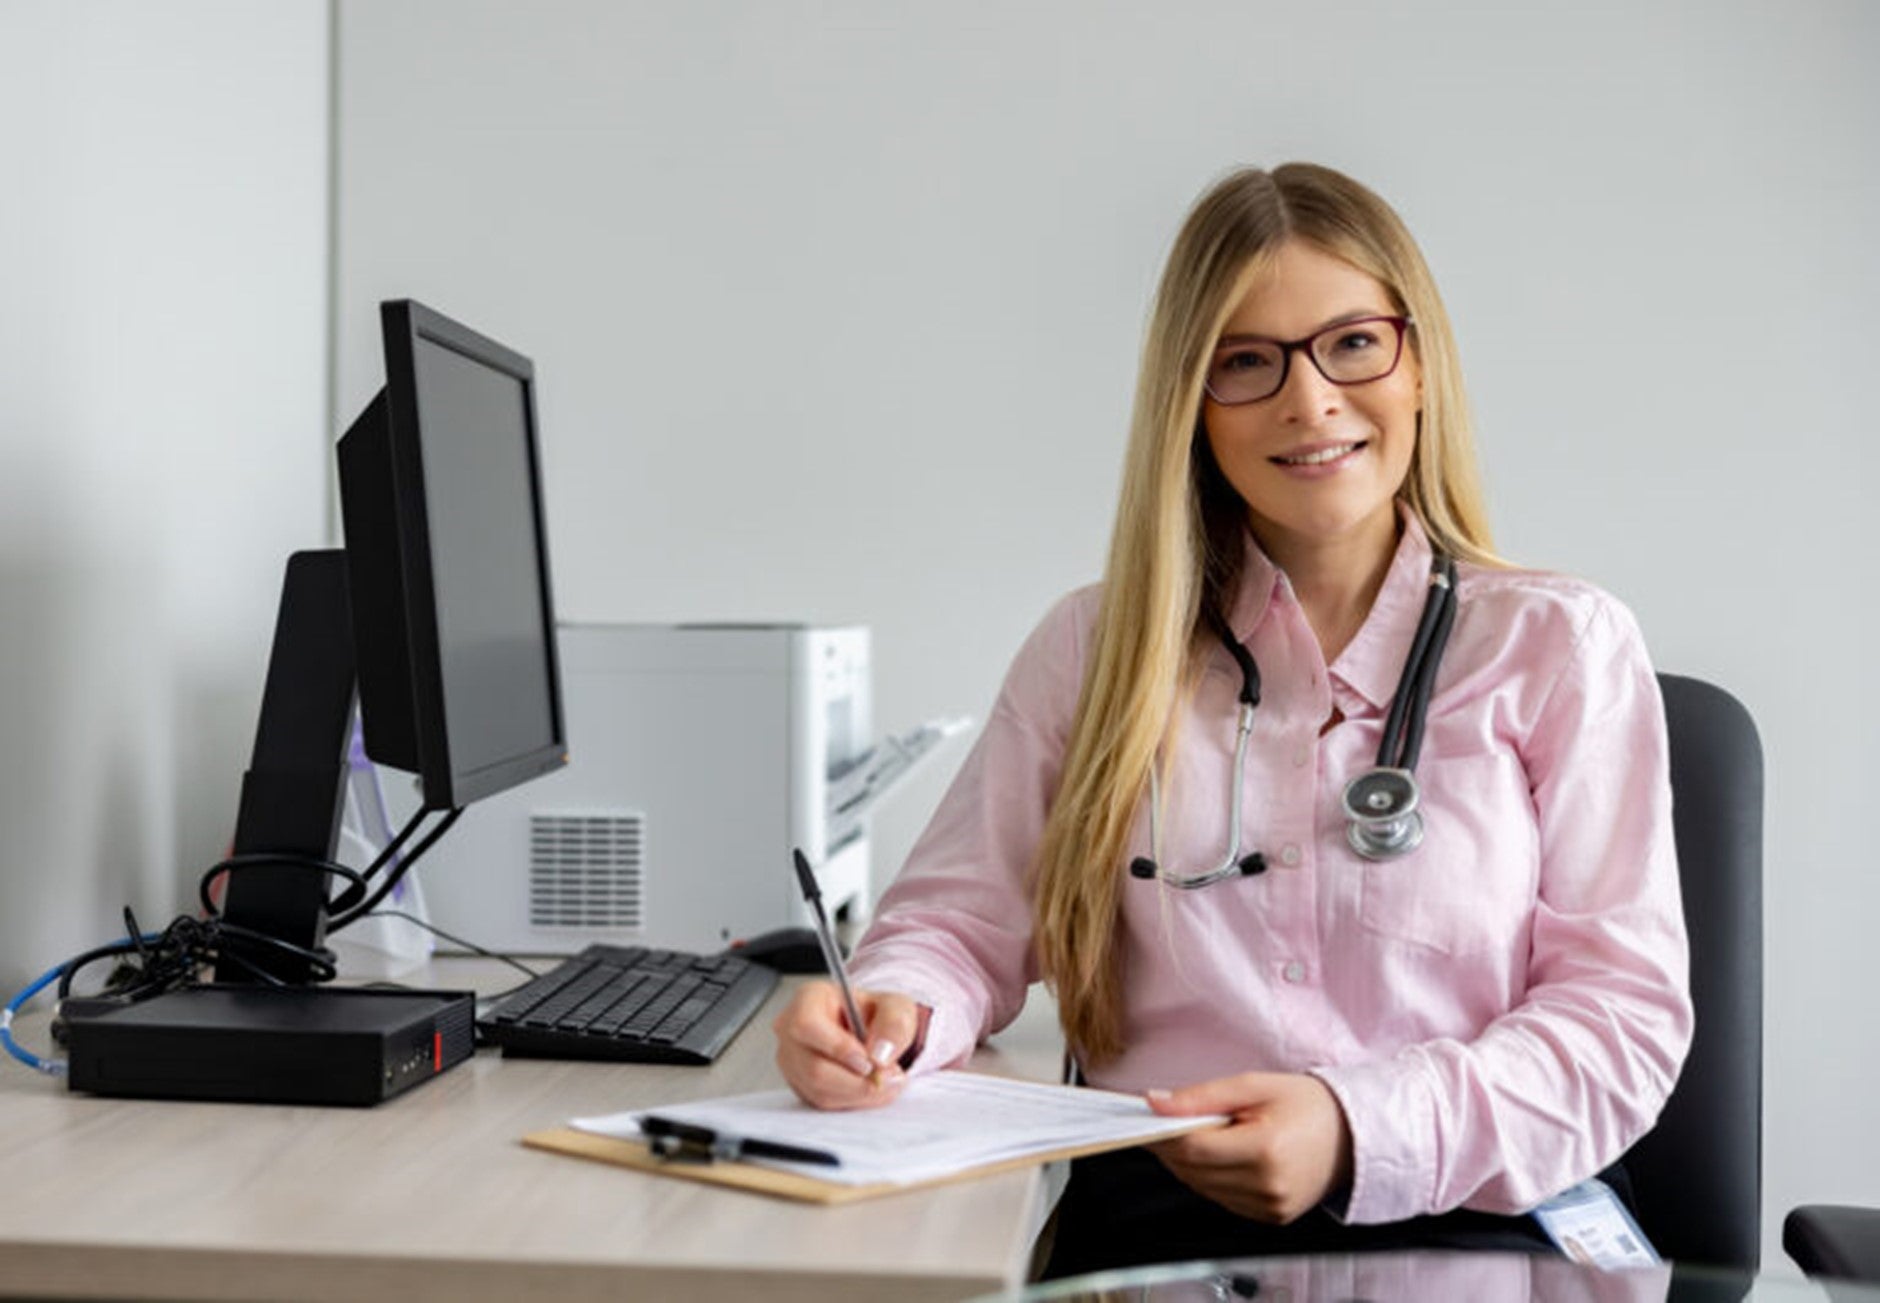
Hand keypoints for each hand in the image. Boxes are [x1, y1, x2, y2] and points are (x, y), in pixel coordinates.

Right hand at [772, 981, 926, 1109]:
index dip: (838, 1048)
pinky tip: (872, 1088)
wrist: (873, 1032)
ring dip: (859, 1093)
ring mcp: (791, 1060)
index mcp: (808, 999)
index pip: (807, 1025)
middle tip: (890, 1077)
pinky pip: (823, 1102)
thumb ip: (894, 1023)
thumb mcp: (896, 1007)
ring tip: (887, 1082)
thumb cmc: (876, 1014)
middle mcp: (790, 1030)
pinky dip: (853, 1100)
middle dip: (857, 1080)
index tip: (869, 1061)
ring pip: (819, 1090)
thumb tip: (879, 1054)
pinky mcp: (800, 1085)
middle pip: (813, 1067)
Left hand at [1146, 1071, 1353, 1223]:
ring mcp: (1270, 1208)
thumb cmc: (1308, 1104)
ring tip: (1198, 1133)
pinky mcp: (1270, 1218)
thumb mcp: (1254, 1085)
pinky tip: (1220, 1154)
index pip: (1194, 1148)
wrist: (1353, 1135)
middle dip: (1172, 1146)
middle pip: (1194, 1171)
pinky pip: (1222, 1198)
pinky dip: (1211, 1177)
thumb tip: (1156, 1103)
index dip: (1163, 1133)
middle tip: (1163, 1120)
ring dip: (1190, 1163)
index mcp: (1266, 1150)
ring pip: (1203, 1188)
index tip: (1145, 1117)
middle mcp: (1268, 1186)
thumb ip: (1202, 1097)